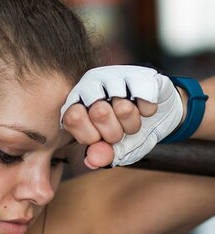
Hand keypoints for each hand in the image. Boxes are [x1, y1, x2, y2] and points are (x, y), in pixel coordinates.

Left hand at [60, 65, 183, 167]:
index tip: (99, 138)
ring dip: (133, 124)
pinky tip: (144, 109)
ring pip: (123, 108)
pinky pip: (145, 100)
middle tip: (119, 132)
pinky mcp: (140, 73)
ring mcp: (116, 76)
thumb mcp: (115, 151)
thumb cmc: (130, 134)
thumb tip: (92, 160)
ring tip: (132, 120)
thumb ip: (102, 156)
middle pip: (99, 113)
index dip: (90, 135)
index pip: (73, 117)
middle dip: (115, 133)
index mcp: (78, 105)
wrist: (160, 115)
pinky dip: (148, 112)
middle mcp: (92, 86)